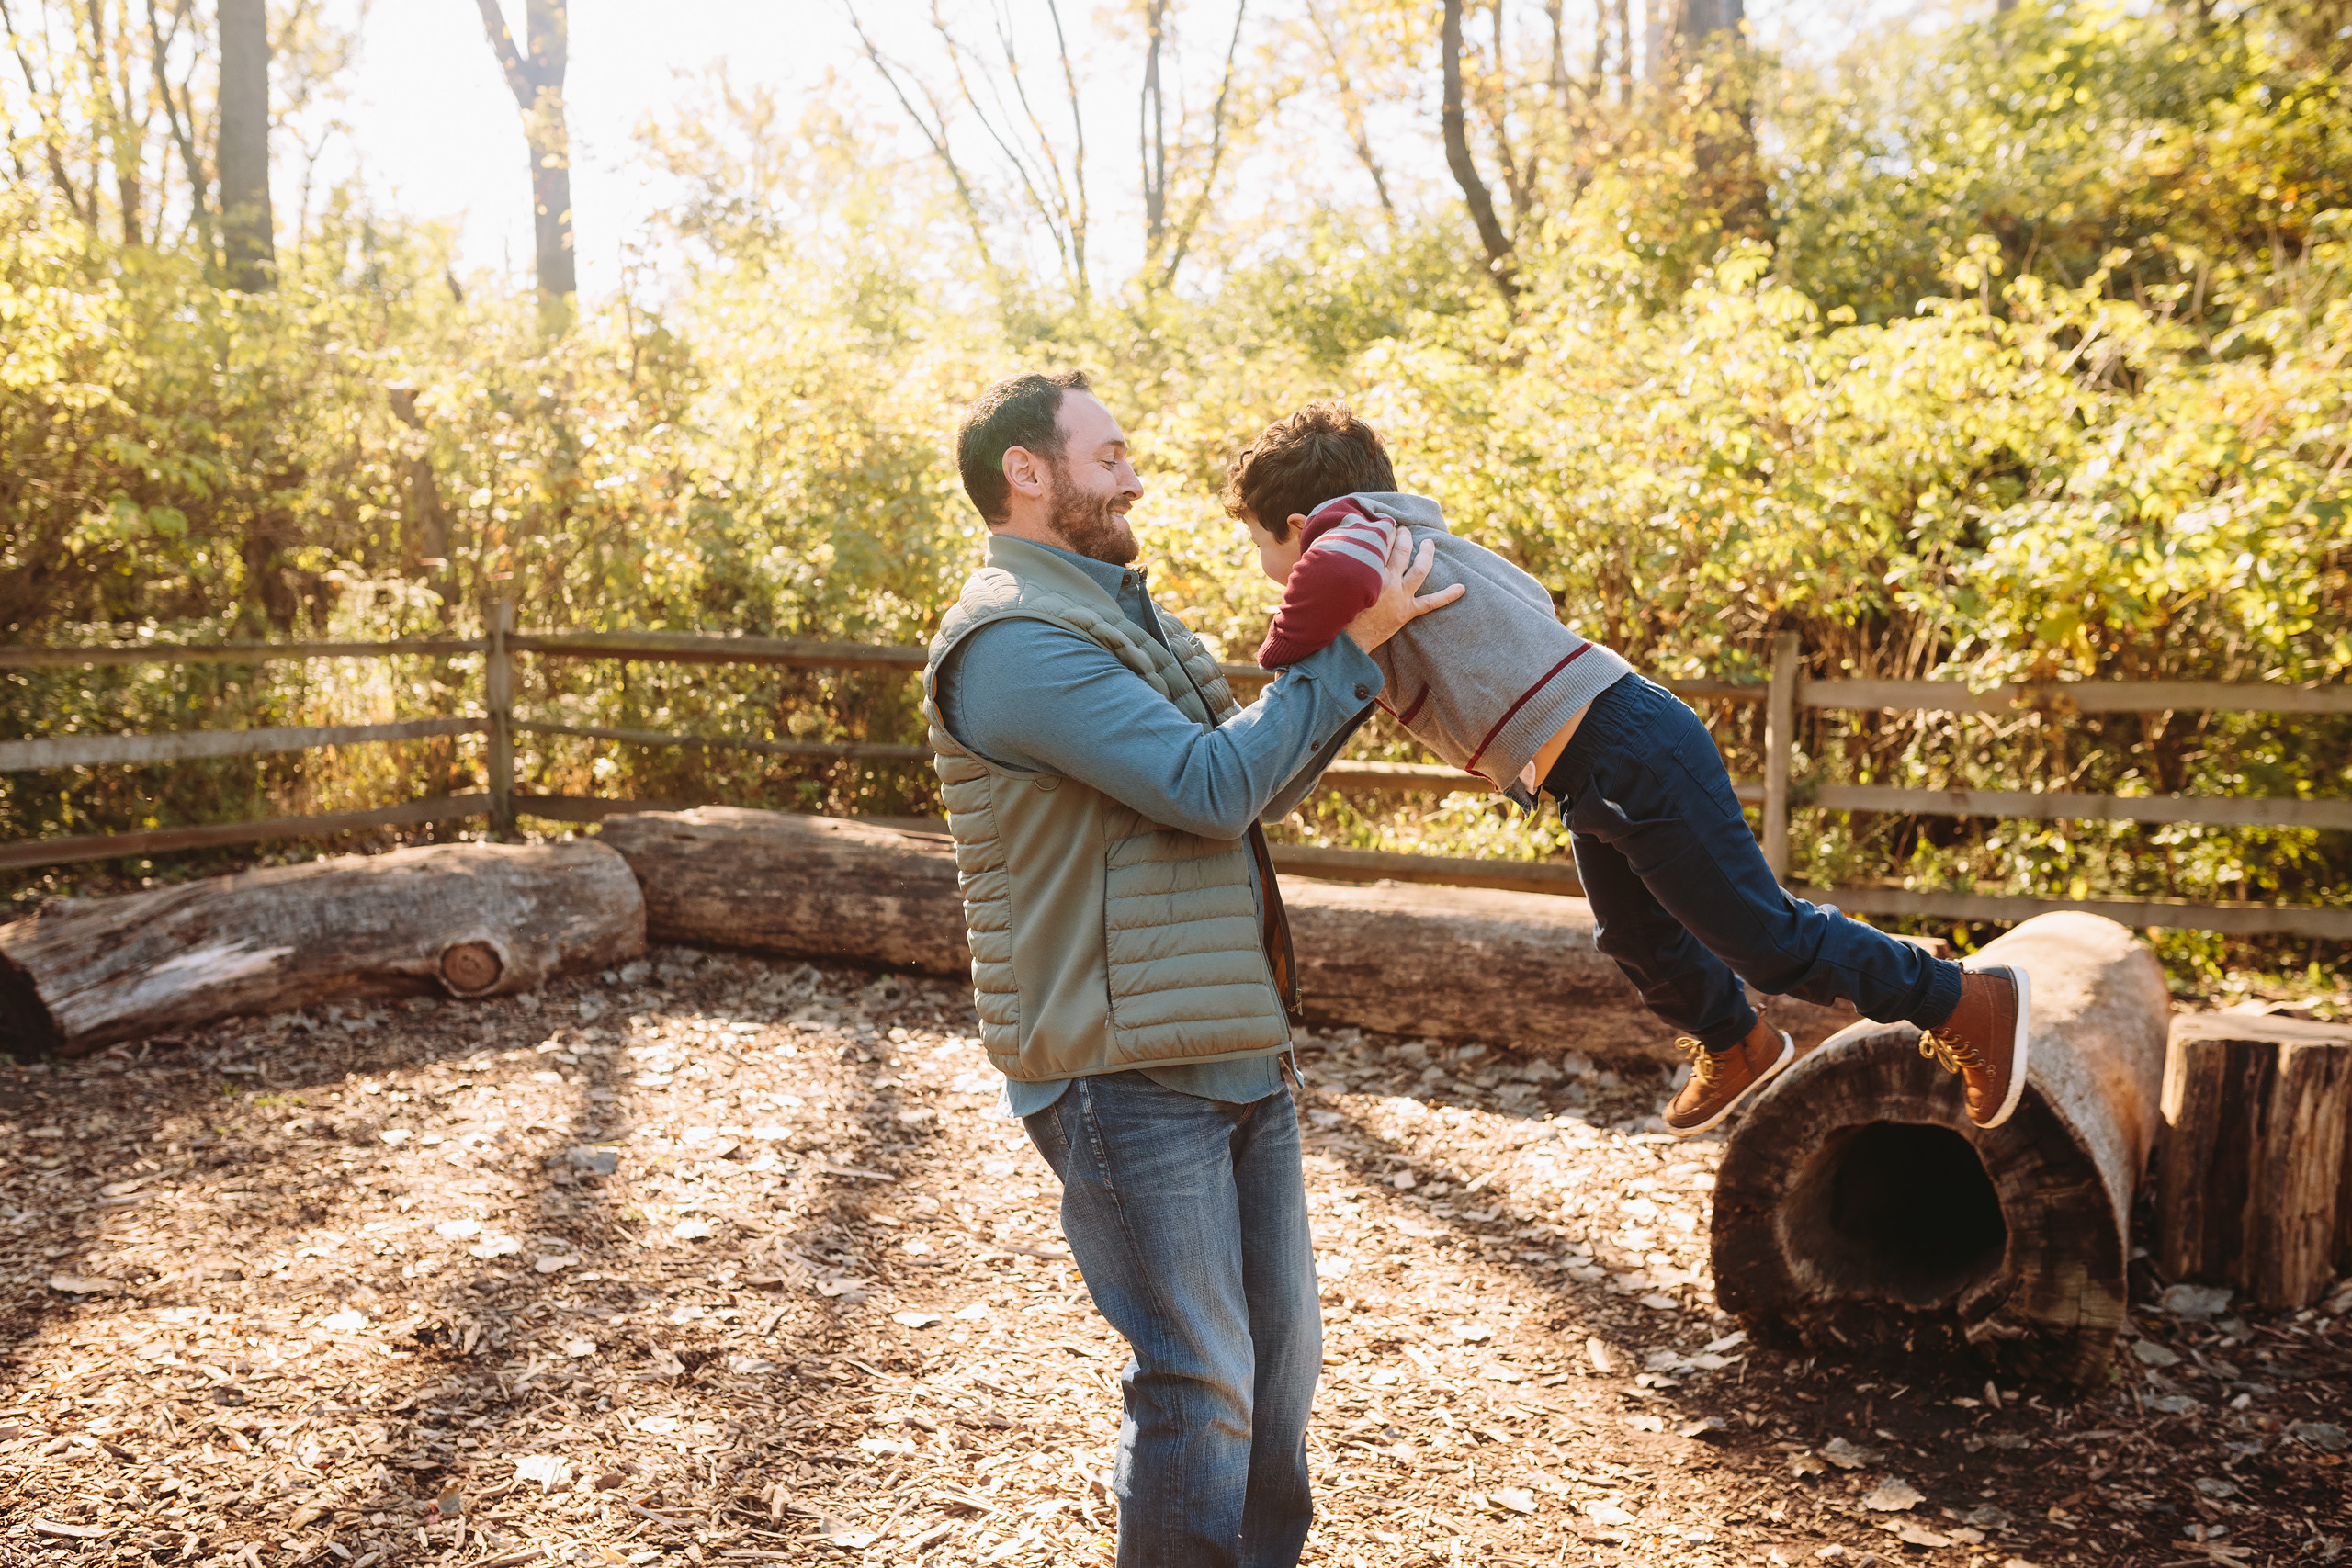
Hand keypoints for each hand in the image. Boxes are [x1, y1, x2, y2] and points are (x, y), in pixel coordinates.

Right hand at [1340, 527, 1464, 651]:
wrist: (1346, 642)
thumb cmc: (1336, 612)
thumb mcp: (1332, 584)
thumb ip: (1337, 566)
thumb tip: (1332, 548)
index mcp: (1369, 571)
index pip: (1381, 543)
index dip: (1385, 531)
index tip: (1385, 525)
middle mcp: (1387, 580)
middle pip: (1401, 551)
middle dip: (1405, 537)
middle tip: (1405, 529)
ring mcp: (1400, 596)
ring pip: (1420, 569)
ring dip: (1427, 554)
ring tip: (1430, 544)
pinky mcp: (1407, 612)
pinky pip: (1431, 603)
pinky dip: (1447, 595)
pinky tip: (1461, 589)